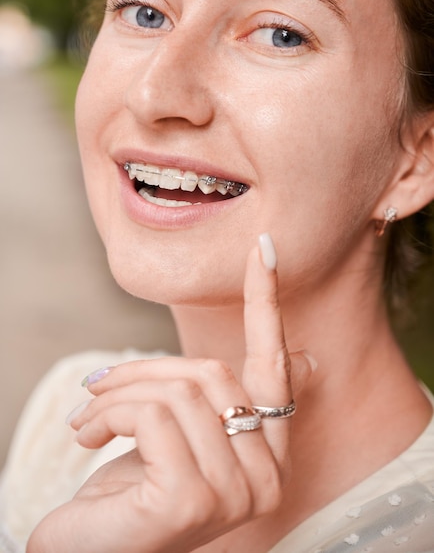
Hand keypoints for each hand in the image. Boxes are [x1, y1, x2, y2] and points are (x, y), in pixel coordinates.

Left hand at [27, 236, 313, 552]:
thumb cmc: (132, 491)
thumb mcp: (179, 434)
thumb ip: (218, 398)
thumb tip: (302, 359)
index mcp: (267, 454)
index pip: (274, 366)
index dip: (265, 303)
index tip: (264, 248)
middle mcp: (266, 477)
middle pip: (211, 373)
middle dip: (144, 370)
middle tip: (96, 388)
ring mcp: (236, 493)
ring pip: (180, 391)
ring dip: (119, 392)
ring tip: (86, 418)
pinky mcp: (193, 500)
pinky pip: (152, 417)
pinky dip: (108, 414)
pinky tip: (85, 438)